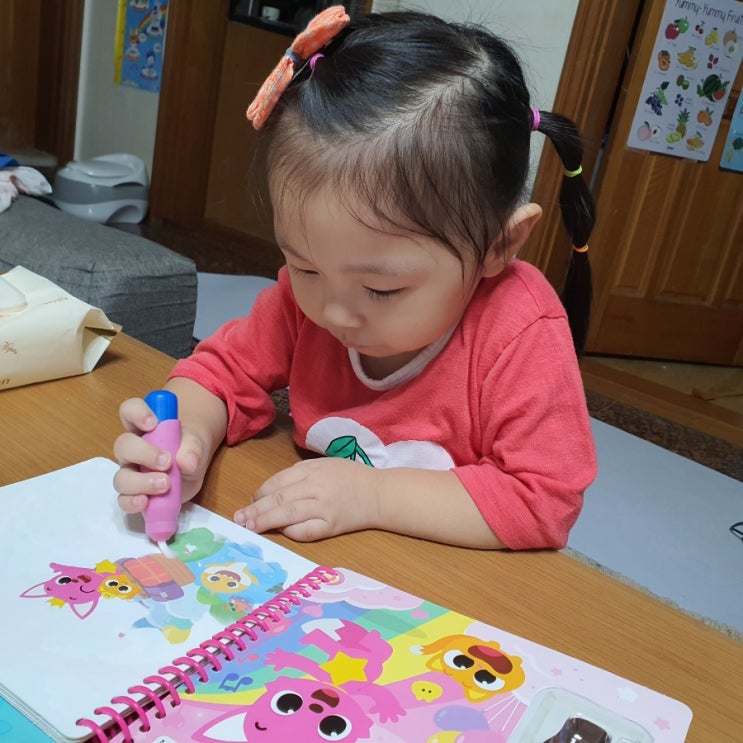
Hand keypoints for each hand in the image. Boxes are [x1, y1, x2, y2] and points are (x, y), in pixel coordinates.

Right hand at [113, 397, 208, 513]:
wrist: (191, 469)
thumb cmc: (188, 448)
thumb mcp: (197, 443)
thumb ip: (194, 447)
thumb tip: (187, 462)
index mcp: (144, 426)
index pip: (129, 410)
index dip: (136, 413)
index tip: (153, 423)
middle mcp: (133, 449)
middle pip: (123, 446)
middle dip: (143, 453)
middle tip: (167, 462)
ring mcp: (131, 472)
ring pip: (121, 477)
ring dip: (141, 483)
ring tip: (165, 484)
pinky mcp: (136, 493)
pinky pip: (124, 500)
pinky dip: (132, 503)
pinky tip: (146, 502)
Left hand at [234, 458, 380, 541]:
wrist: (380, 494)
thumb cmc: (351, 478)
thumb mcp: (325, 465)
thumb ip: (300, 474)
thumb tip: (271, 491)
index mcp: (313, 470)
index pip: (278, 482)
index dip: (260, 494)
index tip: (249, 502)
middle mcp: (316, 487)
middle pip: (278, 499)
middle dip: (255, 510)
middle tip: (239, 519)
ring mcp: (323, 508)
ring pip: (287, 515)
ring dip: (265, 522)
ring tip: (250, 528)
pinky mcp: (331, 525)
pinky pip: (305, 531)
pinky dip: (290, 532)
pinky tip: (280, 533)